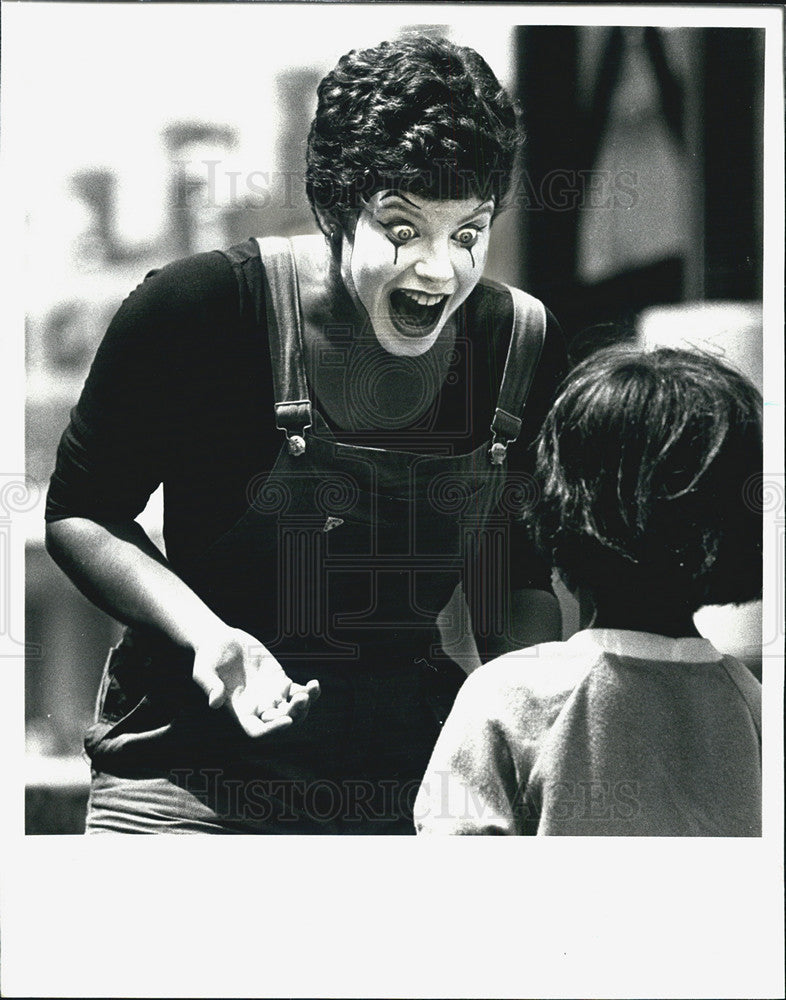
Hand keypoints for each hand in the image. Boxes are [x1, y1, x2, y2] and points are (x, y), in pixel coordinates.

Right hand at [191, 626, 319, 736]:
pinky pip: (298, 691)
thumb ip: (210, 686)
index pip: (258, 731)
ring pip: (293, 709)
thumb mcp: (204, 670)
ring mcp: (271, 695)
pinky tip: (314, 684)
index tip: (287, 721)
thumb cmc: (207, 657)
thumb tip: (214, 703)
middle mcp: (258, 707)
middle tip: (302, 699)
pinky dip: (308, 691)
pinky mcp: (280, 680)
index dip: (273, 729)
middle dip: (293, 713)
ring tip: (311, 690)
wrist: (221, 640)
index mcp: (239, 712)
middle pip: (280, 721)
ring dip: (304, 704)